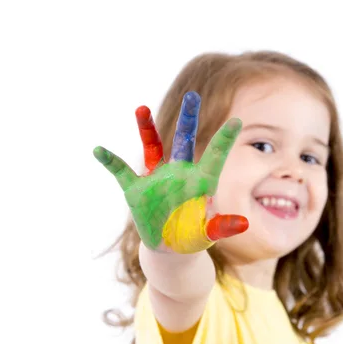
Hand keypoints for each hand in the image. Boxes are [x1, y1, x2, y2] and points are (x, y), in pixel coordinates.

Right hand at [93, 91, 247, 252]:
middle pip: (184, 140)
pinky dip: (111, 162)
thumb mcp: (207, 234)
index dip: (224, 139)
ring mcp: (157, 178)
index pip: (215, 156)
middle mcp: (180, 173)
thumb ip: (221, 227)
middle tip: (192, 96)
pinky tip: (99, 150)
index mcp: (201, 181)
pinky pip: (121, 172)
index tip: (236, 121)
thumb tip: (243, 225)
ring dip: (146, 128)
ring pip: (152, 147)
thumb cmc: (192, 237)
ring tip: (141, 108)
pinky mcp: (137, 189)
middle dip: (188, 119)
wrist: (169, 247)